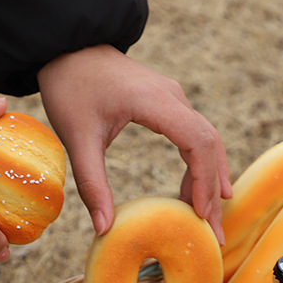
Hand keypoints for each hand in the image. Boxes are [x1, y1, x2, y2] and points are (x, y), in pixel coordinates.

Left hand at [37, 45, 231, 242]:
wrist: (68, 48)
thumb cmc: (70, 87)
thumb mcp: (77, 138)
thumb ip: (91, 184)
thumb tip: (104, 229)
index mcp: (156, 102)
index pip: (198, 143)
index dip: (204, 182)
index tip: (201, 217)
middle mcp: (174, 99)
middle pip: (210, 147)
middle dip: (214, 192)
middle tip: (214, 234)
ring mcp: (175, 100)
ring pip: (207, 143)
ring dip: (211, 181)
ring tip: (208, 220)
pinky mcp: (170, 106)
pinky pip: (197, 138)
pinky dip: (200, 168)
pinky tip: (196, 194)